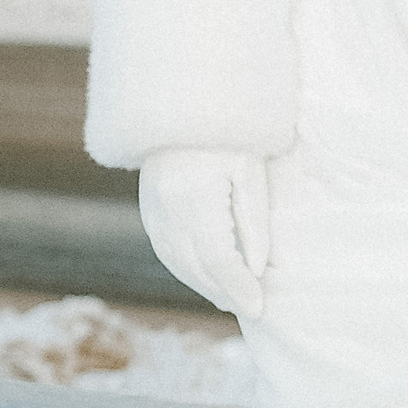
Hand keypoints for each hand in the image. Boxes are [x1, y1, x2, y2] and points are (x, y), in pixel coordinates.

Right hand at [139, 148, 272, 319]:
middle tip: (250, 308)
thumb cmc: (227, 132)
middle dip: (223, 292)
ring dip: (203, 285)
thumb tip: (256, 269)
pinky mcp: (147, 206)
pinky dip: (184, 269)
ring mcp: (152, 208)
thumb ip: (254, 222)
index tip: (259, 307)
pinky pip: (164, 249)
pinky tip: (204, 276)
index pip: (218, 258)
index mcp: (195, 197)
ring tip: (229, 299)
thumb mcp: (250, 171)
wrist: (180, 100)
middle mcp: (167, 208)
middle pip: (195, 266)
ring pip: (176, 262)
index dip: (239, 287)